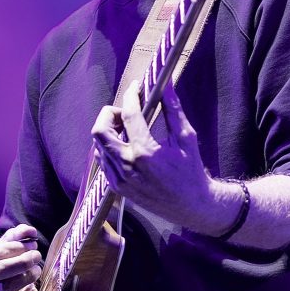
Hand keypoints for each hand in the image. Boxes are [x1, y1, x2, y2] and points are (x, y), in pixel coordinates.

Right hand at [0, 224, 41, 290]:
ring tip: (37, 270)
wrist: (6, 283)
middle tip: (37, 256)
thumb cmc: (8, 258)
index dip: (17, 247)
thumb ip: (20, 234)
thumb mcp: (12, 243)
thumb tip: (30, 231)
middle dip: (22, 262)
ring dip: (26, 277)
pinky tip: (33, 288)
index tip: (32, 244)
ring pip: (5, 288)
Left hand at [91, 80, 218, 230]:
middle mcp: (128, 166)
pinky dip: (110, 148)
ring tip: (128, 128)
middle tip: (125, 112)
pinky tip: (126, 145)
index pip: (129, 115)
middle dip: (109, 114)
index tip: (136, 87)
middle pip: (100, 130)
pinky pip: (103, 161)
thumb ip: (173, 109)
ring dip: (109, 131)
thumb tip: (166, 85)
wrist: (191, 206)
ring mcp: (120, 179)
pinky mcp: (118, 187)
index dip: (131, 95)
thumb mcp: (186, 137)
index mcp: (145, 153)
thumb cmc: (191, 171)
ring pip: (98, 146)